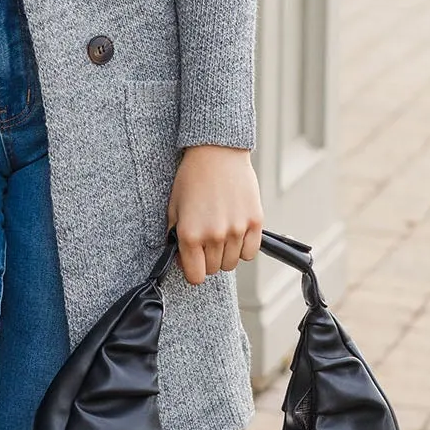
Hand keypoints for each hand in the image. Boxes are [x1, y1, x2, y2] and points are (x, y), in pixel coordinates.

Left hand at [167, 145, 263, 285]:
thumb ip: (176, 238)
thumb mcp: (174, 208)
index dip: (192, 270)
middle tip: (205, 240)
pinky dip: (243, 248)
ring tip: (220, 233)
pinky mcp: (255, 222)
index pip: (195, 276)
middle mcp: (214, 235)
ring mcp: (236, 230)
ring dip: (225, 254)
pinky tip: (235, 232)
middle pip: (214, 269)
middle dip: (207, 259)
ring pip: (232, 263)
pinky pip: (250, 252)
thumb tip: (182, 260)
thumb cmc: (192, 178)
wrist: (216, 153)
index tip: (192, 261)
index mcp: (190, 234)